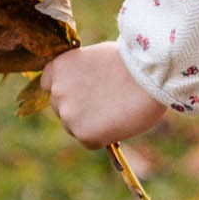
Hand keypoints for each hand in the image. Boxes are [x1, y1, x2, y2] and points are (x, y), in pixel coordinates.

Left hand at [39, 42, 169, 146]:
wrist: (149, 75)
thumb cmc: (131, 62)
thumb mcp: (96, 58)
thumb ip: (81, 74)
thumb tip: (83, 91)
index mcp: (59, 67)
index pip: (49, 84)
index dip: (68, 89)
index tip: (83, 91)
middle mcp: (57, 91)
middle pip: (61, 108)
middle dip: (79, 108)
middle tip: (106, 102)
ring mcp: (68, 115)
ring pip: (75, 126)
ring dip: (91, 123)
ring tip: (117, 110)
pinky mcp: (83, 134)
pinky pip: (90, 141)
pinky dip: (103, 136)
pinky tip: (119, 122)